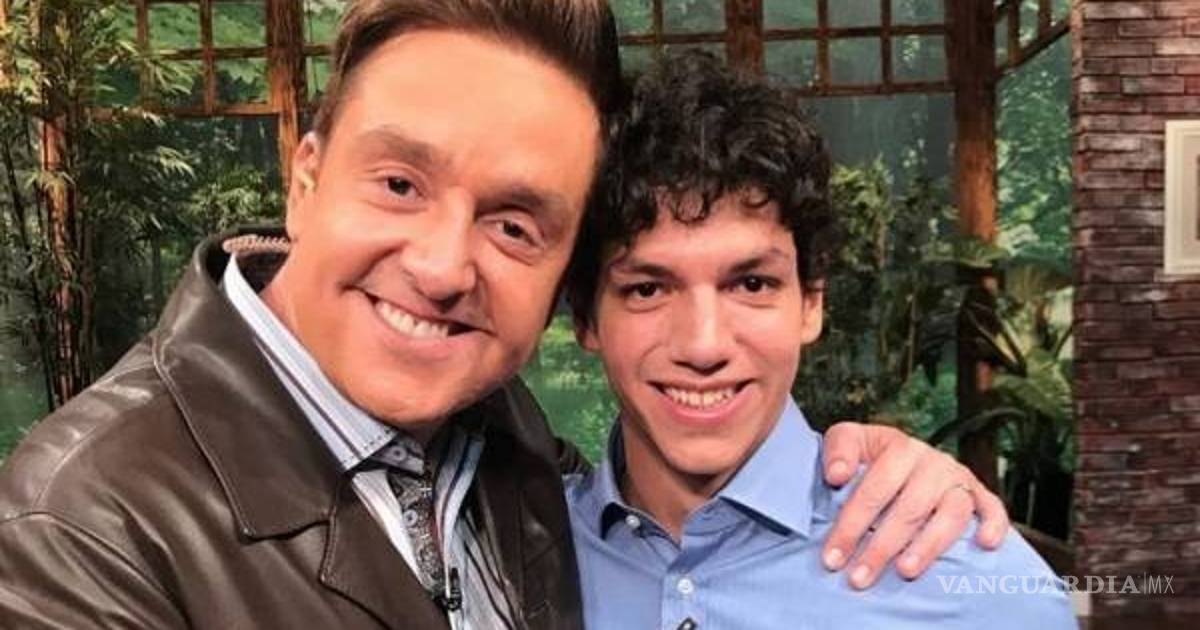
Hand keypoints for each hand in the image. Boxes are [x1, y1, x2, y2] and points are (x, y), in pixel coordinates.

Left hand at [819, 422, 1008, 588]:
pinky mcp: (980, 494)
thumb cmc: (871, 454)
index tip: (832, 557)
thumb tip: (836, 475)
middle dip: (881, 547)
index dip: (851, 525)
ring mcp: (959, 480)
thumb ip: (838, 451)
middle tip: (860, 577)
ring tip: (904, 571)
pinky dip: (993, 525)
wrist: (900, 452)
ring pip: (950, 515)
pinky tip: (984, 544)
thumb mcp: (848, 440)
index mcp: (900, 448)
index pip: (874, 490)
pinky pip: (993, 509)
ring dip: (928, 546)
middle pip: (909, 509)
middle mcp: (933, 463)